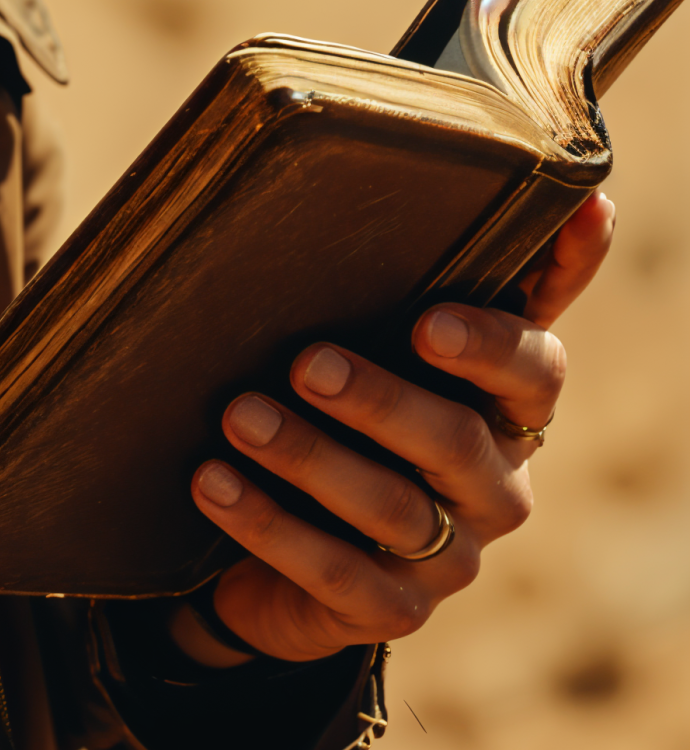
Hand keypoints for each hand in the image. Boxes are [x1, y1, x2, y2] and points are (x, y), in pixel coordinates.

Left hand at [168, 190, 614, 670]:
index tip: (440, 310)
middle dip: (384, 399)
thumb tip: (369, 139)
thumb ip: (389, 258)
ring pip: (394, 509)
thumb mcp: (356, 323)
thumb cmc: (326, 393)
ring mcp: (452, 552)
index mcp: (501, 398)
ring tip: (237, 415)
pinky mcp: (391, 610)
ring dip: (311, 459)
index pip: (537, 357)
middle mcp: (495, 476)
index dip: (512, 326)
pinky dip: (270, 526)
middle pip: (463, 438)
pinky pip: (339, 575)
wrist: (270, 533)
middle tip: (306, 360)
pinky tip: (213, 481)